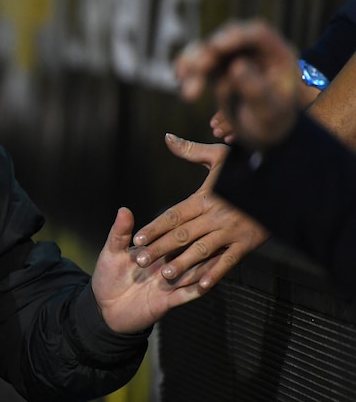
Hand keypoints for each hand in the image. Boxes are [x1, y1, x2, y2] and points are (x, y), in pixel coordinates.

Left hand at [92, 207, 204, 333]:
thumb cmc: (108, 277)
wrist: (105, 308)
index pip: (171, 236)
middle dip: (192, 247)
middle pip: (187, 253)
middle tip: (202, 237)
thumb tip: (123, 209)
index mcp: (156, 251)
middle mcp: (167, 265)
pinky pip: (187, 294)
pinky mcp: (169, 301)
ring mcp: (170, 283)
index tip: (192, 216)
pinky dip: (196, 289)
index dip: (179, 228)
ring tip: (208, 259)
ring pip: (192, 273)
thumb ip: (120, 233)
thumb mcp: (112, 252)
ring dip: (199, 268)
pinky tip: (205, 284)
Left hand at [132, 134, 268, 289]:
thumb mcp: (221, 156)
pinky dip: (215, 273)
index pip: (174, 215)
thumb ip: (191, 151)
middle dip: (159, 248)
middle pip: (182, 234)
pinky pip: (229, 260)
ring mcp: (232, 230)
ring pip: (202, 249)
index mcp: (205, 197)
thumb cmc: (251, 165)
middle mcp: (215, 214)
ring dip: (183, 263)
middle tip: (140, 261)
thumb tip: (167, 138)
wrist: (288, 180)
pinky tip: (201, 286)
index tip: (137, 238)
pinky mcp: (248, 242)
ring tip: (165, 275)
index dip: (154, 226)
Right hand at [175, 20, 318, 147]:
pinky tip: (179, 77)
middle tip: (198, 69)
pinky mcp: (216, 69)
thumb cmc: (273, 123)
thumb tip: (235, 66)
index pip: (257, 34)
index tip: (216, 46)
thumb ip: (256, 88)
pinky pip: (197, 63)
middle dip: (208, 53)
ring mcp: (233, 58)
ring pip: (207, 50)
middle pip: (226, 39)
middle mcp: (254, 51)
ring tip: (187, 86)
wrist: (264, 136)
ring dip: (193, 64)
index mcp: (277, 55)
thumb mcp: (269, 111)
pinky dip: (186, 68)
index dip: (236, 36)